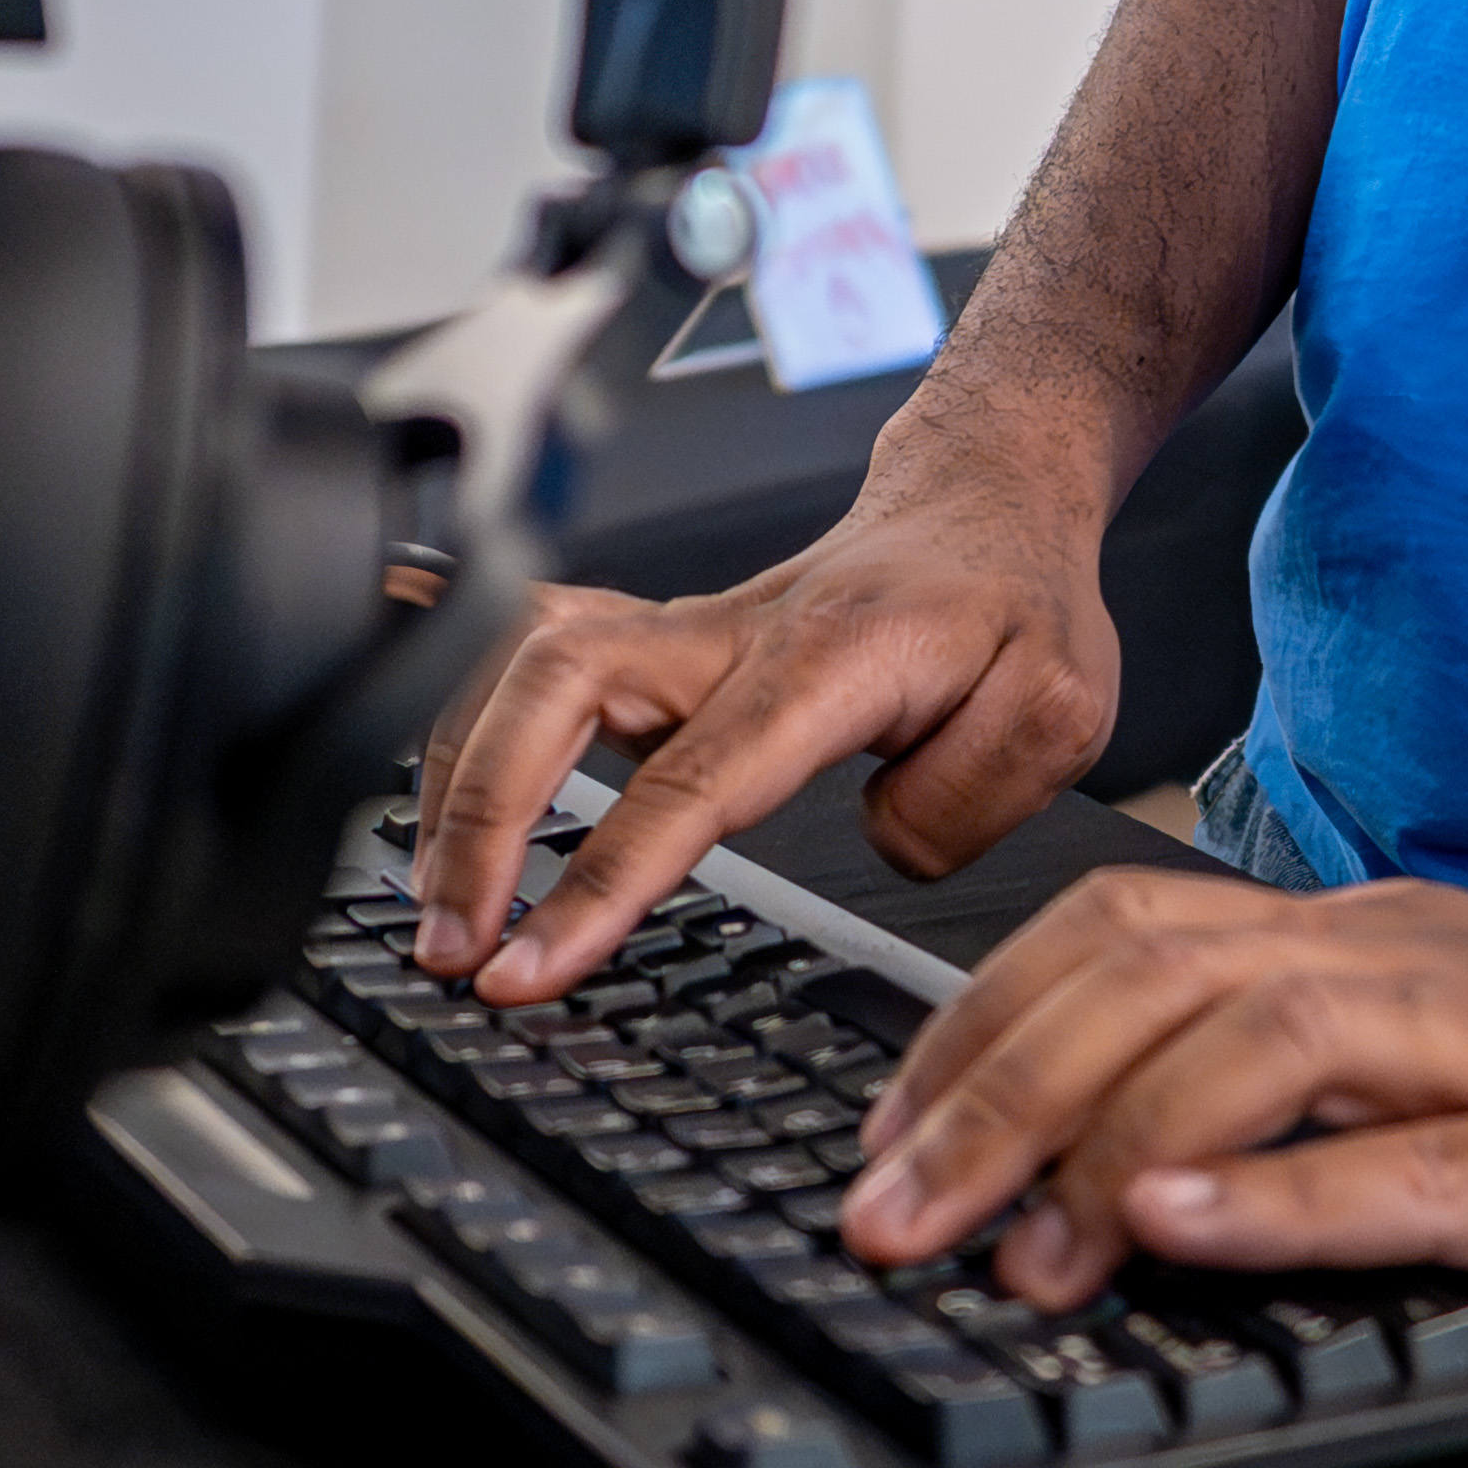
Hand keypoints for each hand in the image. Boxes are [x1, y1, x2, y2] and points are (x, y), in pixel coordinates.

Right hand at [408, 465, 1121, 1002]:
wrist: (987, 502)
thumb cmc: (1016, 602)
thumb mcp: (1058, 712)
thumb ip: (964, 803)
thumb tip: (872, 848)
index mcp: (825, 660)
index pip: (689, 779)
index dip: (596, 877)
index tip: (524, 966)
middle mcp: (730, 635)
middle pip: (558, 686)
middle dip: (481, 814)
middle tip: (449, 942)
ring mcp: (681, 633)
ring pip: (523, 659)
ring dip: (458, 774)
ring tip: (434, 901)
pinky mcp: (656, 644)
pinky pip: (526, 652)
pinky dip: (455, 703)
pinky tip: (409, 767)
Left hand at [839, 865, 1467, 1327]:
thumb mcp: (1403, 1049)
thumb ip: (1255, 1072)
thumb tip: (1056, 1151)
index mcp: (1341, 939)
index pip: (1114, 935)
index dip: (976, 1027)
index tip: (879, 1140)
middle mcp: (1396, 964)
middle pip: (1152, 980)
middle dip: (992, 1094)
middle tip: (884, 1214)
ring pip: (1265, 1050)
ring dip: (1113, 1148)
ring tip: (1015, 1245)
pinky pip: (1415, 1166)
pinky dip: (1285, 1198)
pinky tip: (1185, 1231)